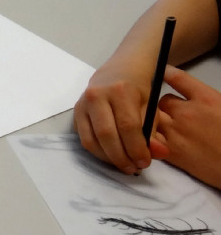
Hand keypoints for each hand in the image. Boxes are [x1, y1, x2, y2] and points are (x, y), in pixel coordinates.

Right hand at [74, 57, 157, 174]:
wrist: (122, 66)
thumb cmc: (139, 85)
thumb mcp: (151, 103)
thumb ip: (153, 129)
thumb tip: (158, 154)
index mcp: (120, 90)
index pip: (128, 126)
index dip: (137, 148)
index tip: (146, 162)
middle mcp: (97, 96)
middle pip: (107, 135)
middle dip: (121, 157)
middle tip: (134, 168)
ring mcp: (83, 104)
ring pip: (91, 140)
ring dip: (108, 158)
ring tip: (124, 165)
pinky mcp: (76, 112)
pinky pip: (84, 138)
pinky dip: (98, 152)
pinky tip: (111, 156)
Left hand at [151, 66, 220, 187]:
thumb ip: (207, 99)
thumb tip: (195, 95)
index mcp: (207, 99)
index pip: (179, 78)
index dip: (167, 73)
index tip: (162, 71)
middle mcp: (188, 112)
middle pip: (161, 100)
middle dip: (162, 105)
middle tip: (168, 112)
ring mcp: (176, 131)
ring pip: (152, 118)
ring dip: (154, 121)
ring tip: (160, 127)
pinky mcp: (170, 151)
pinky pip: (149, 138)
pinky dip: (149, 137)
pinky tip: (151, 139)